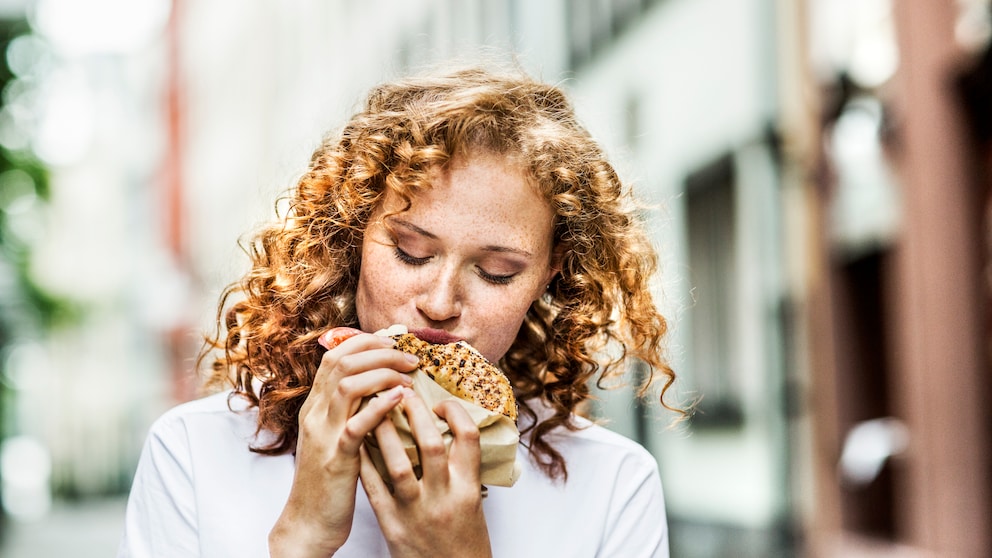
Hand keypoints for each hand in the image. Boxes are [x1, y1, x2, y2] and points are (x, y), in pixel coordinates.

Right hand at [269, 330, 419, 557]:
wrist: (309, 522)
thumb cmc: (329, 479)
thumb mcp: (334, 436)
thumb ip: (349, 409)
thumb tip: (379, 384)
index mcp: (315, 406)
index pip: (335, 356)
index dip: (365, 342)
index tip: (394, 343)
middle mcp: (316, 414)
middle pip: (342, 362)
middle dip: (380, 352)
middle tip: (410, 359)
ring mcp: (324, 435)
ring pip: (348, 386)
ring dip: (384, 373)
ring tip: (409, 378)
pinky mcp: (337, 458)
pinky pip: (357, 424)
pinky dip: (380, 406)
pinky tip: (400, 400)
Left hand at [360, 392, 491, 557]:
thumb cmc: (463, 539)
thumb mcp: (471, 502)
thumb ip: (461, 469)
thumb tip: (448, 428)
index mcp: (468, 489)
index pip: (468, 438)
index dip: (455, 413)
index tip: (440, 402)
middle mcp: (444, 498)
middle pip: (432, 443)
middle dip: (416, 413)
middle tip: (402, 391)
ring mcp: (417, 512)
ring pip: (398, 464)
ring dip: (384, 432)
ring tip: (374, 408)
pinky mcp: (393, 526)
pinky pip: (374, 488)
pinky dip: (365, 462)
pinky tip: (357, 442)